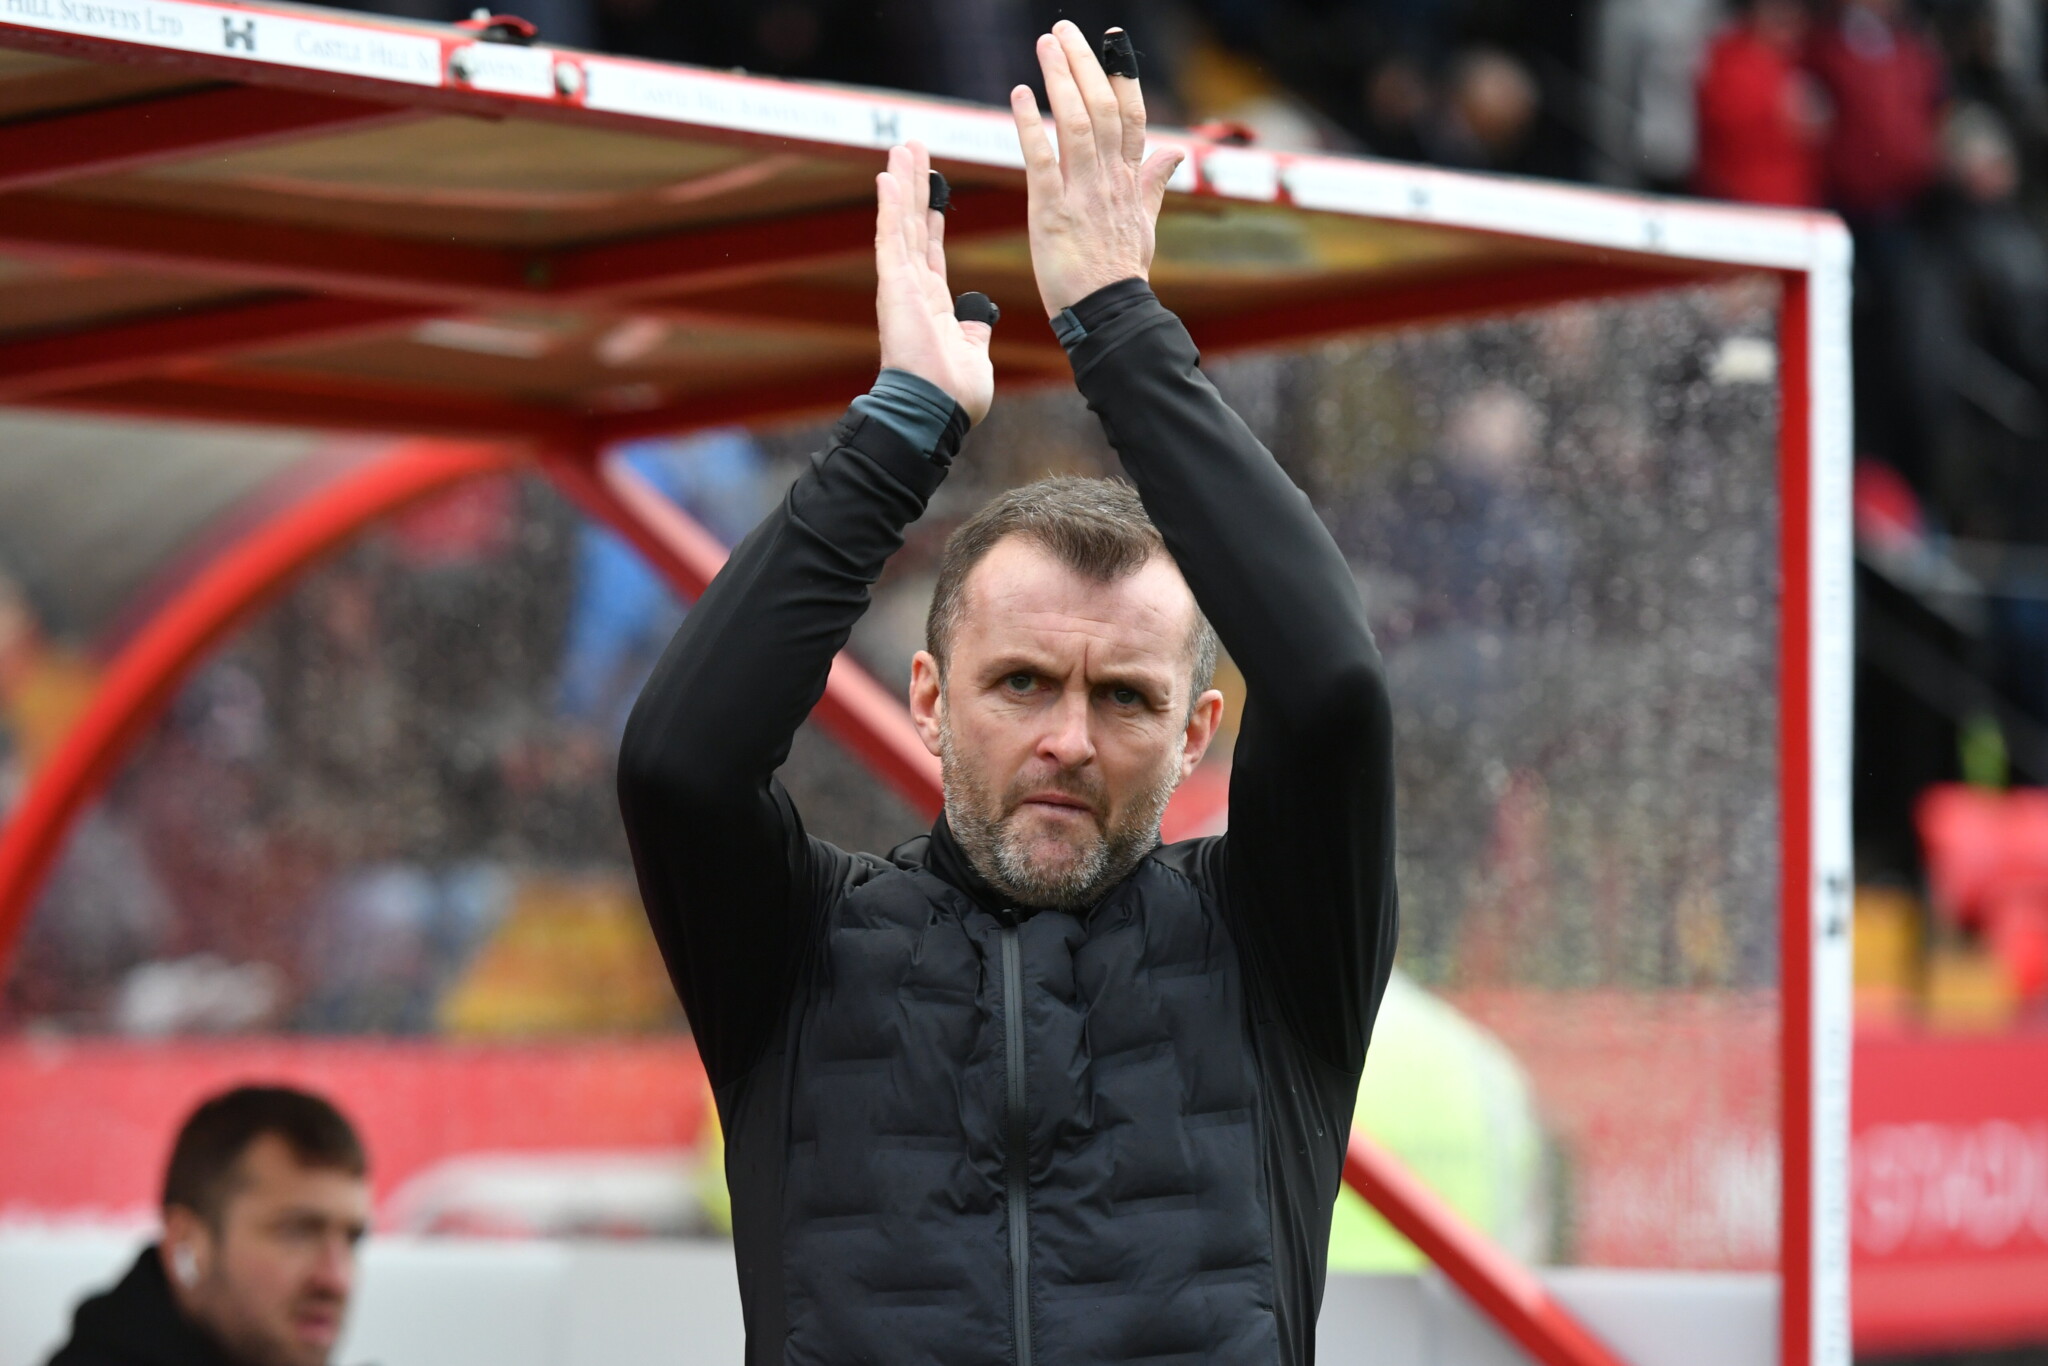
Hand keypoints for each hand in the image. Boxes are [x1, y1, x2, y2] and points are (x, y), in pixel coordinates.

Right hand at [875, 141, 994, 425]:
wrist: (938, 411)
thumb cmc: (954, 394)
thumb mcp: (974, 353)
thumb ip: (973, 330)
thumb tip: (978, 318)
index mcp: (934, 303)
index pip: (932, 249)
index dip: (934, 217)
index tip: (936, 189)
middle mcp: (914, 288)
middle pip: (914, 225)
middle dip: (915, 187)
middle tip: (912, 149)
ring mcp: (902, 285)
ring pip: (901, 223)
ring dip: (901, 184)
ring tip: (901, 149)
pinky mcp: (894, 286)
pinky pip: (891, 238)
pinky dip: (890, 207)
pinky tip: (888, 176)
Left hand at [1009, 22, 1183, 317]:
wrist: (1108, 315)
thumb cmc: (1120, 274)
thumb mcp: (1144, 225)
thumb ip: (1154, 184)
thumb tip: (1176, 154)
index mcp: (1130, 181)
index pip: (1133, 116)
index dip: (1123, 76)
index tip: (1112, 42)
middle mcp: (1109, 180)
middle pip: (1104, 108)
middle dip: (1084, 65)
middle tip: (1064, 30)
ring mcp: (1082, 194)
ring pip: (1078, 124)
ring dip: (1061, 81)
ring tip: (1045, 45)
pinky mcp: (1053, 213)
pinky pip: (1043, 161)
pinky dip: (1030, 126)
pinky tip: (1020, 95)